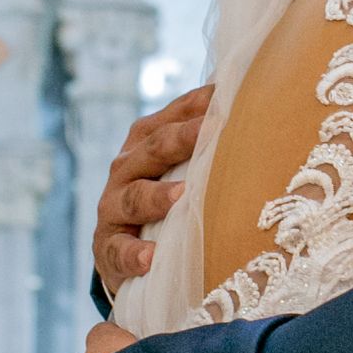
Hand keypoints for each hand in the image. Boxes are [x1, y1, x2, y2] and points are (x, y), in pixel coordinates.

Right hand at [93, 85, 211, 296]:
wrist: (122, 249)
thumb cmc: (162, 193)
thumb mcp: (178, 162)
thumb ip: (204, 132)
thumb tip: (244, 94)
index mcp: (145, 141)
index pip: (172, 119)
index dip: (198, 108)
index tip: (228, 99)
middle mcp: (126, 168)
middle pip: (154, 150)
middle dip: (182, 139)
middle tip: (212, 129)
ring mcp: (113, 207)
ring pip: (134, 198)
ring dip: (157, 197)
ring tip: (181, 196)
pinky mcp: (108, 247)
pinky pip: (119, 250)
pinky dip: (134, 254)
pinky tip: (151, 258)